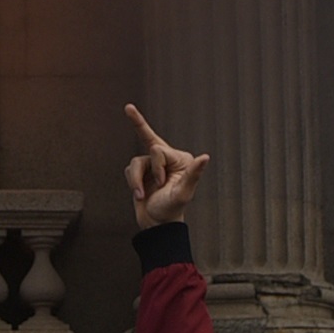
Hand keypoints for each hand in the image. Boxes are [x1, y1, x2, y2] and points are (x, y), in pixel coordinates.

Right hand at [124, 104, 208, 225]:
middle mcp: (167, 160)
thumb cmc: (172, 209)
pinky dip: (132, 183)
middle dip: (138, 123)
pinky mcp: (142, 173)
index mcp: (180, 161)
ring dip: (135, 180)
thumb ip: (193, 174)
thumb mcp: (183, 193)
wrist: (157, 225)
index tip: (161, 184)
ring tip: (139, 196)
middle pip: (149, 138)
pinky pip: (130, 170)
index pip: (159, 151)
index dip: (157, 168)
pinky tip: (138, 195)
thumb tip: (205, 157)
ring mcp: (153, 166)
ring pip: (136, 161)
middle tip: (128, 107)